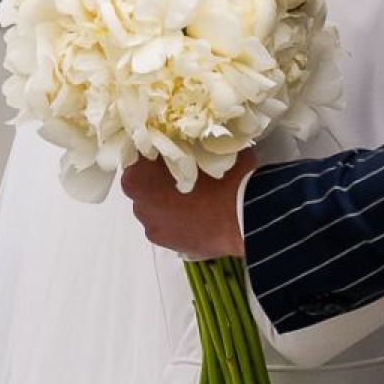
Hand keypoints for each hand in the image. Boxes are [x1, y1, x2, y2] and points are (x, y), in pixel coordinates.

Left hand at [124, 152, 251, 259]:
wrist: (246, 216)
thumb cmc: (225, 177)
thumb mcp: (207, 146)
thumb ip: (189, 143)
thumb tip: (186, 139)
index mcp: (138, 176)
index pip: (136, 157)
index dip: (154, 152)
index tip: (172, 148)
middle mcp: (138, 203)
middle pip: (142, 184)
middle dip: (157, 178)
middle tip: (184, 171)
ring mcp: (151, 226)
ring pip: (154, 207)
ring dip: (166, 200)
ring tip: (194, 196)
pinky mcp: (167, 244)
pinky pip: (167, 225)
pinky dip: (177, 219)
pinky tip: (197, 214)